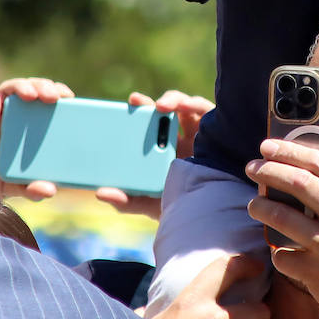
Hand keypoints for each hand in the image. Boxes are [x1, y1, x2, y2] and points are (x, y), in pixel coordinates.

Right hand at [0, 77, 72, 200]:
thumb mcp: (13, 185)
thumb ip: (30, 189)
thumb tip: (50, 190)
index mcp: (33, 126)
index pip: (50, 103)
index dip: (60, 95)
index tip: (69, 97)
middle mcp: (18, 113)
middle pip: (36, 90)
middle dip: (45, 87)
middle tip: (53, 97)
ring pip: (16, 87)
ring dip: (26, 86)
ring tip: (31, 95)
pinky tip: (2, 96)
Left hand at [95, 89, 213, 219]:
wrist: (214, 218)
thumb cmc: (183, 209)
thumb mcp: (150, 205)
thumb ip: (127, 201)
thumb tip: (100, 193)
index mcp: (164, 152)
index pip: (149, 127)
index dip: (138, 113)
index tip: (126, 104)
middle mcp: (182, 139)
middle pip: (166, 113)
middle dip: (152, 103)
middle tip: (137, 101)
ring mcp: (200, 135)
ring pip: (186, 107)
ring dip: (175, 100)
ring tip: (163, 105)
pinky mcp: (218, 133)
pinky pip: (207, 112)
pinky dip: (196, 105)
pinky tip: (187, 107)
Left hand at [245, 136, 318, 318]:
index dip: (291, 150)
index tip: (268, 146)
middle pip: (299, 184)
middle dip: (268, 171)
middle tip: (251, 167)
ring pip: (282, 217)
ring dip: (261, 206)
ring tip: (254, 204)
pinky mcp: (316, 274)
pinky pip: (282, 255)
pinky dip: (276, 251)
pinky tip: (278, 249)